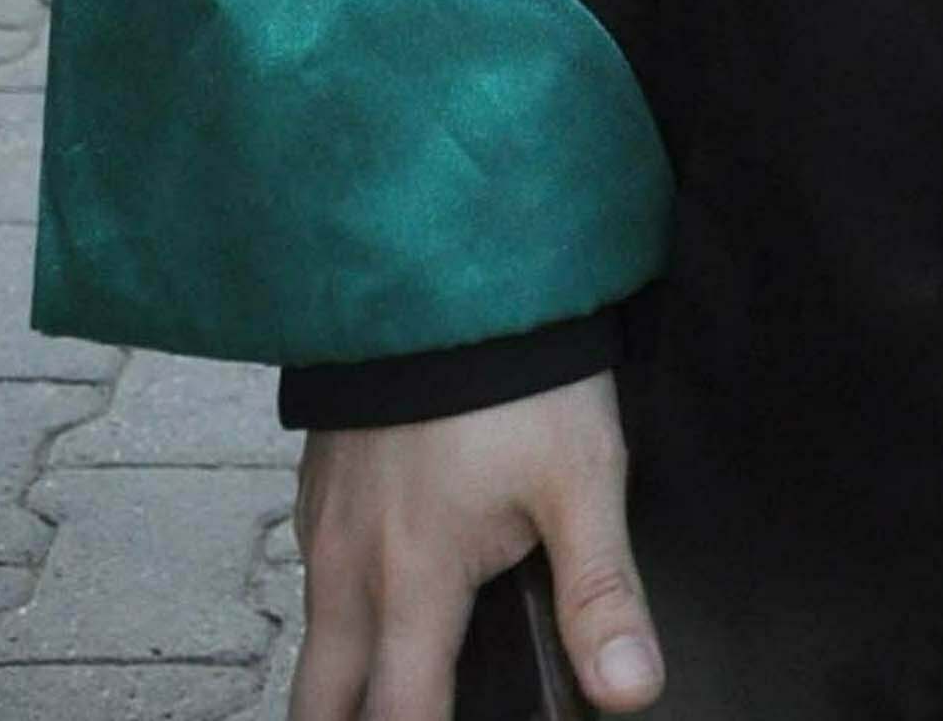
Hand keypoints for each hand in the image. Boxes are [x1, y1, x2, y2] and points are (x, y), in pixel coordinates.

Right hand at [292, 375, 662, 720]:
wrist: (443, 267)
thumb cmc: (514, 374)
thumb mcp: (579, 482)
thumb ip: (601, 594)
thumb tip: (629, 690)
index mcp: (413, 583)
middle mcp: (349, 568)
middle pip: (323, 708)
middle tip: (404, 717)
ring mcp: (322, 524)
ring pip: (313, 644)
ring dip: (342, 683)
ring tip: (391, 689)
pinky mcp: (317, 484)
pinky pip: (313, 576)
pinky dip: (339, 613)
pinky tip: (383, 600)